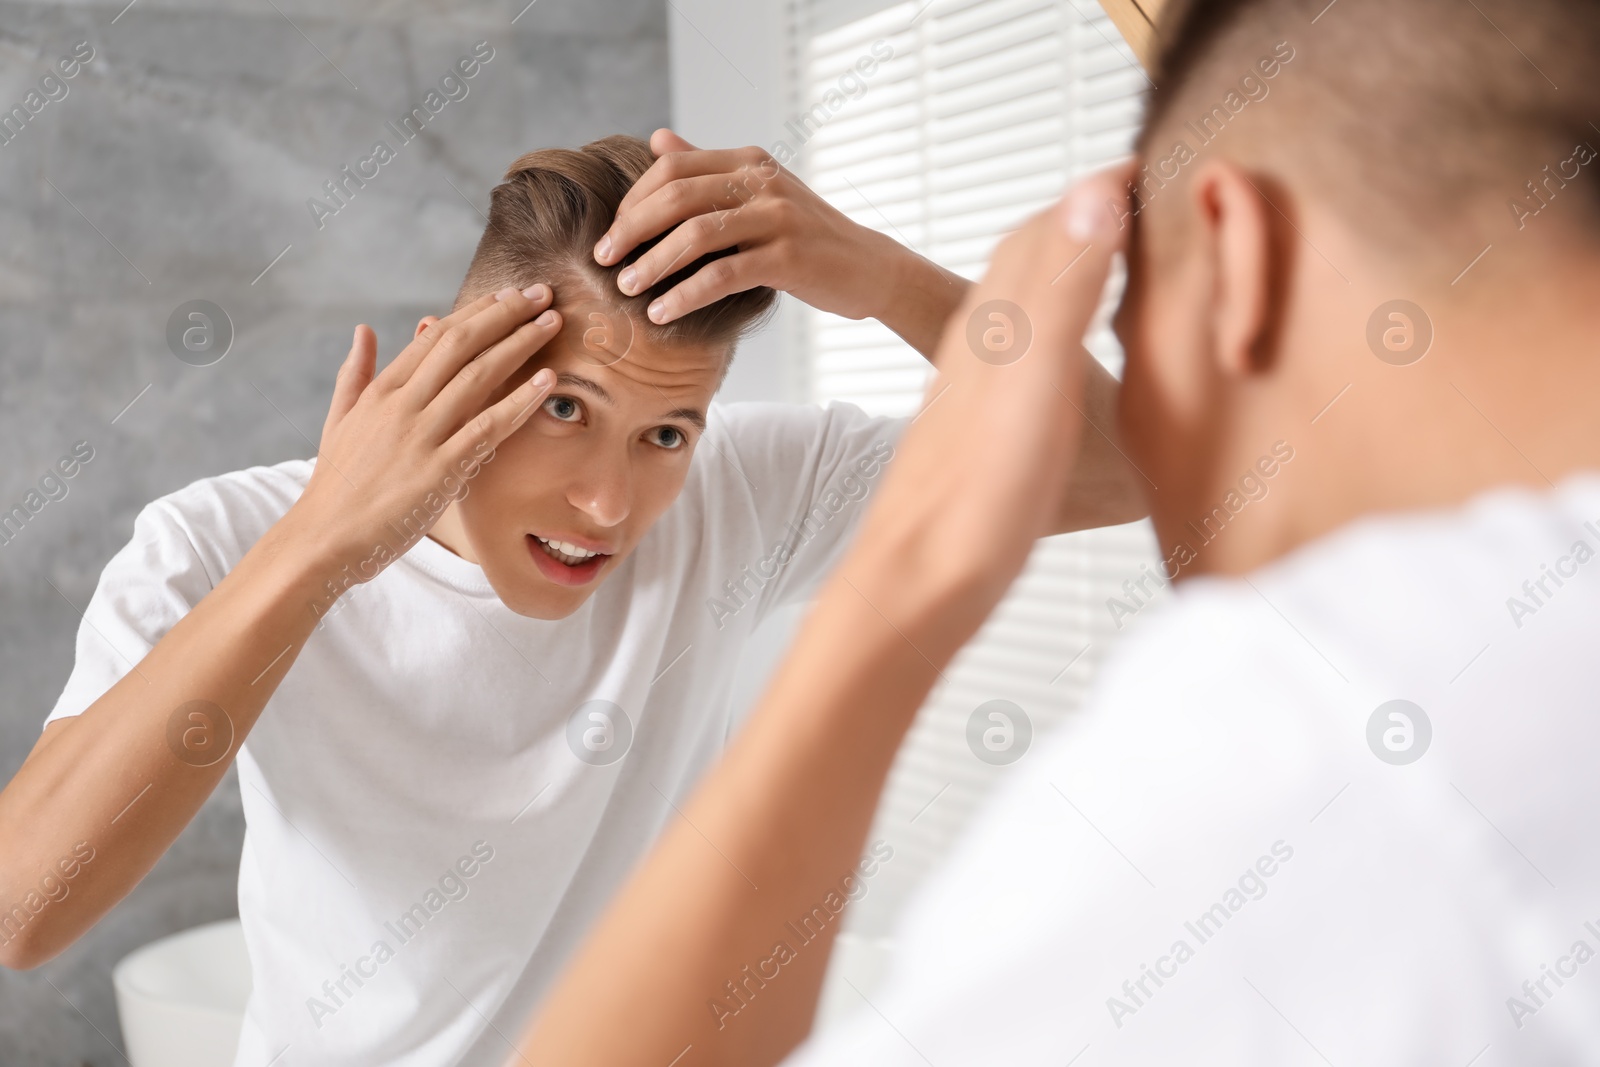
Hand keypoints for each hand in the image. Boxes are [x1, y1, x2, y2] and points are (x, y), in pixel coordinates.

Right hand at [290, 286, 562, 578]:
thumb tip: (365, 330)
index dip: (478, 312)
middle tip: (542, 294)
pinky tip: (546, 383)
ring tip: (551, 323)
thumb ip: (355, 374)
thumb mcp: (339, 420)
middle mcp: (402, 404)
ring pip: (478, 376)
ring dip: (520, 345)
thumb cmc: (336, 484)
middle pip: (462, 344)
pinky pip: (487, 428)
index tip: (509, 296)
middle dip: (506, 314)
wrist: (324, 538)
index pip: (438, 337)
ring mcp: (421, 435)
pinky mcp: (440, 470)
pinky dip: (519, 401)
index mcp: (381, 390)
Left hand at [593, 128, 917, 324]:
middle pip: (677, 197)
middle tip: (604, 261)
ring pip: (696, 235)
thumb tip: (657, 140)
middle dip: (631, 230)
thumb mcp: (759, 193)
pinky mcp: (788, 257)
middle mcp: (762, 181)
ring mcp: (778, 217)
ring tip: (628, 290)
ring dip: (653, 264)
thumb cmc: (807, 236)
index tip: (612, 235)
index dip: (634, 202)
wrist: (869, 268)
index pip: (673, 169)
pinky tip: (663, 312)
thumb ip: (709, 167)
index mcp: (749, 161)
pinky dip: (686, 295)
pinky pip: (723, 275)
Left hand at [842, 165, 1134, 643]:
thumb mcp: (1036, 383)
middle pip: (1035, 254)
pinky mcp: (981, 432)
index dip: (1108, 189)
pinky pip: (1024, 354)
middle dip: (1092, 216)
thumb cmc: (975, 500)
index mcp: (1001, 323)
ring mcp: (980, 389)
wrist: (913, 585)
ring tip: (1122, 260)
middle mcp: (983, 345)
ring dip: (1072, 267)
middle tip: (1154, 198)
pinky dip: (1059, 329)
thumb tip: (1096, 189)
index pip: (1057, 226)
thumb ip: (1065, 289)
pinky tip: (1068, 362)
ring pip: (1024, 302)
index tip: (1164, 161)